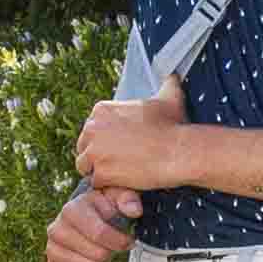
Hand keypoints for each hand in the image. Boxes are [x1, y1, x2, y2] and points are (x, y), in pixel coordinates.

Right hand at [44, 186, 130, 261]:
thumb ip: (128, 199)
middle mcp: (55, 230)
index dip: (121, 241)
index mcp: (70, 210)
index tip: (129, 240)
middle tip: (110, 244)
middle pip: (98, 255)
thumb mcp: (116, 197)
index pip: (100, 234)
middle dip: (111, 251)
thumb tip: (134, 210)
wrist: (82, 219)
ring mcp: (51, 250)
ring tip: (100, 252)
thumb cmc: (102, 208)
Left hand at [75, 84, 195, 198]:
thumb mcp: (169, 98)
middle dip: (98, 155)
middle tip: (119, 161)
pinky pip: (95, 182)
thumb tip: (173, 77)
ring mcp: (94, 152)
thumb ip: (167, 85)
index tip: (121, 146)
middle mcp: (93, 128)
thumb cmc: (173, 125)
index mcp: (101, 110)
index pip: (92, 129)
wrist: (177, 151)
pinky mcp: (100, 173)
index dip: (105, 140)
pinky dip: (107, 185)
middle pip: (84, 146)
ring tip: (119, 173)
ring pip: (85, 165)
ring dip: (99, 170)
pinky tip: (122, 182)